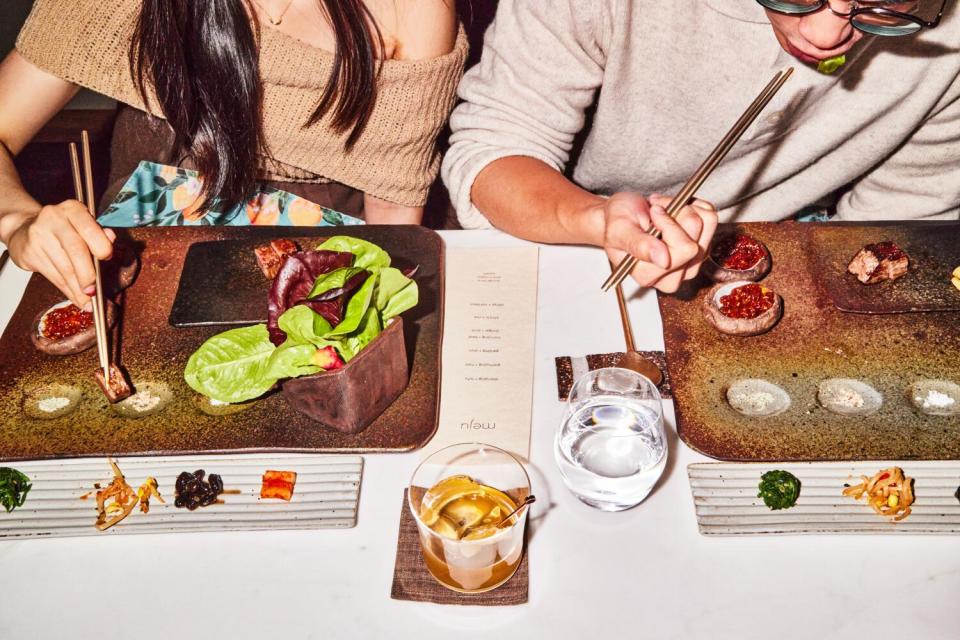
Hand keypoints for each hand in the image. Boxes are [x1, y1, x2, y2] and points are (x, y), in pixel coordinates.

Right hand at [2, 200, 114, 305]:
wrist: (24, 229)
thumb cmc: (63, 230)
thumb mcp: (82, 226)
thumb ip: (99, 234)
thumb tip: (111, 238)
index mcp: (73, 209)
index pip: (89, 228)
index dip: (101, 246)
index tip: (107, 258)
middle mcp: (53, 218)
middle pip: (75, 250)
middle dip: (88, 274)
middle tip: (95, 290)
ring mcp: (38, 235)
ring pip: (64, 268)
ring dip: (78, 289)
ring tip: (88, 300)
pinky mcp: (28, 252)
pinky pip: (53, 276)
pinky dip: (68, 290)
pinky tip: (76, 297)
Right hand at [599, 192, 717, 292]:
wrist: (623, 214)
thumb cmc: (617, 220)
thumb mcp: (620, 229)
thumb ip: (638, 245)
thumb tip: (663, 261)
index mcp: (648, 276)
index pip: (682, 250)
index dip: (668, 223)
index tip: (652, 213)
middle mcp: (672, 276)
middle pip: (695, 242)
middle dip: (676, 216)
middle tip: (656, 210)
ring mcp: (689, 265)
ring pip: (706, 227)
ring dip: (684, 210)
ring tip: (663, 211)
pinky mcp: (701, 250)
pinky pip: (711, 220)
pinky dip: (693, 207)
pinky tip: (674, 211)